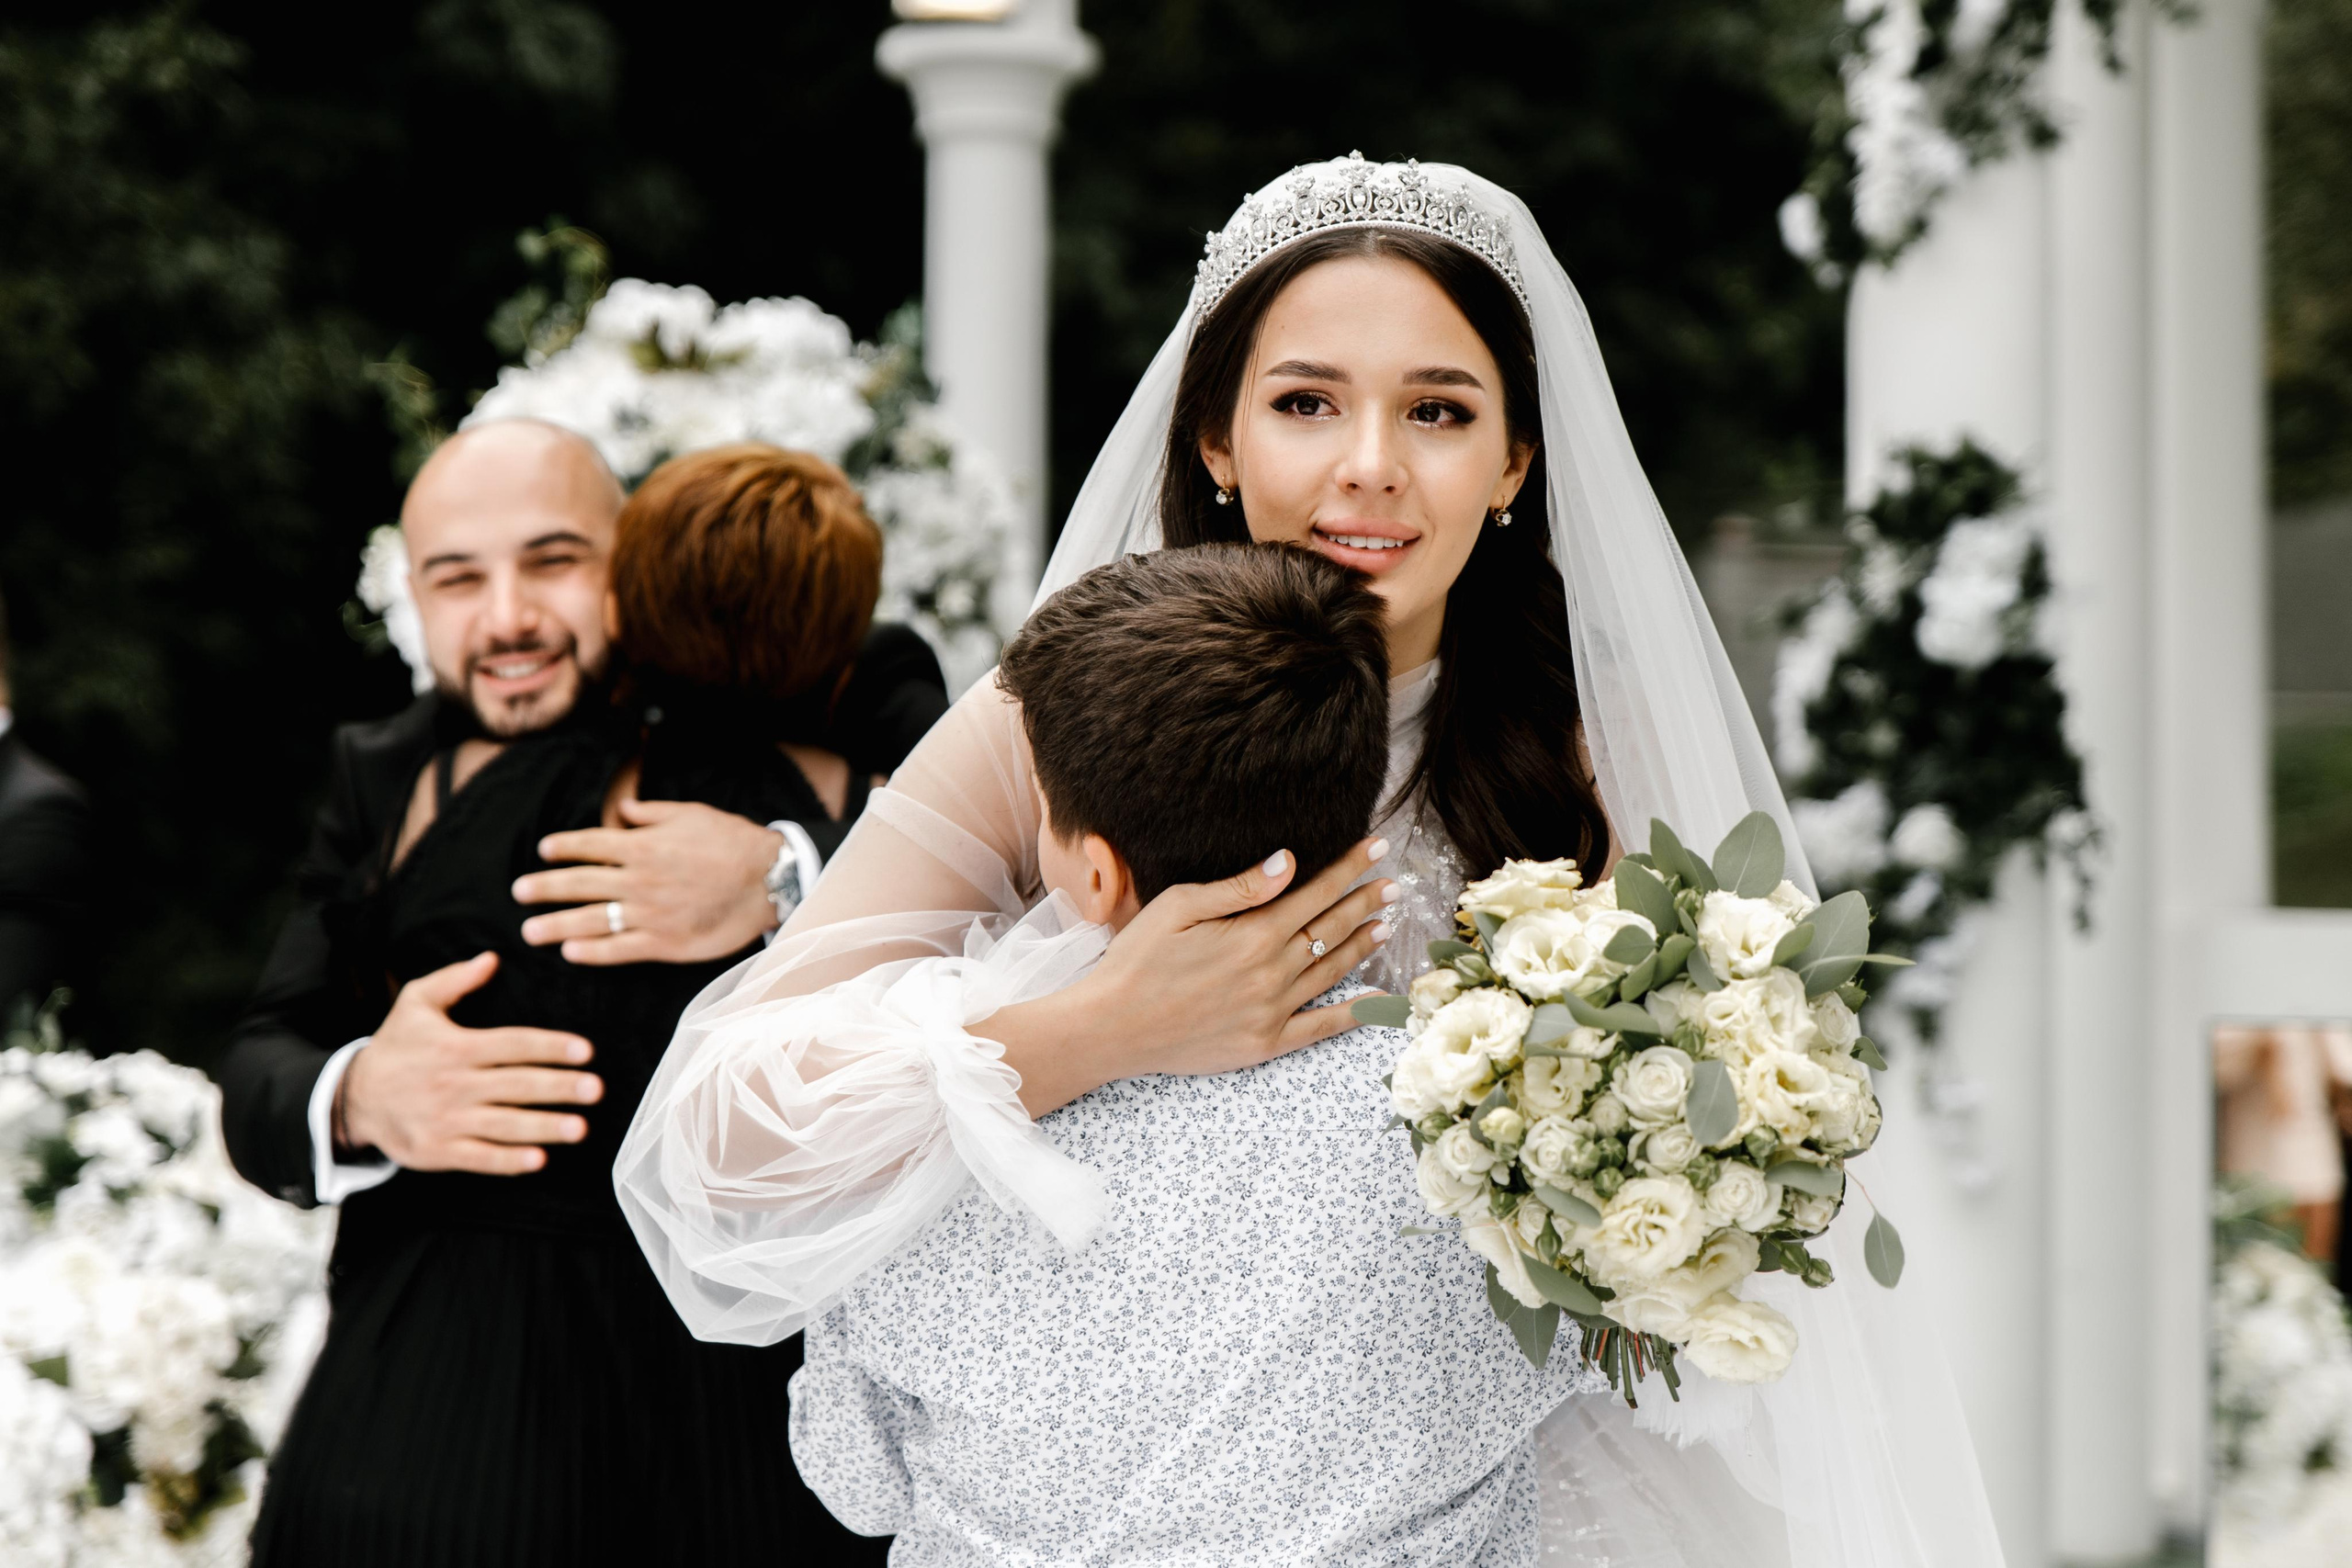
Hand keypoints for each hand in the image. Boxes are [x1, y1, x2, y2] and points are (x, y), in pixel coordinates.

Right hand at [340, 952, 601, 1175]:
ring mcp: (446, 1120)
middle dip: (558, 1088)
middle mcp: (453, 1084)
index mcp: (455, 1046)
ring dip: (543, 1127)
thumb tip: (492, 958)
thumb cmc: (396, 1046)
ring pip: (503, 1125)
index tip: (585, 1051)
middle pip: (516, 1085)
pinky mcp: (437, 1151)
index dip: (550, 1047)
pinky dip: (509, 1161)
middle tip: (595, 1089)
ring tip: (580, 1128)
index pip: (512, 1045)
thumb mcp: (415, 1003)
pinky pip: (479, 1158)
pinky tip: (539, 1160)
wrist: (353, 1097)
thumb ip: (455, 980)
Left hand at [513, 797, 782, 964]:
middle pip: (579, 883)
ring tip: (531, 931)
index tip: (543, 851)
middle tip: (518, 892)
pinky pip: (619, 949)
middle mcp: (639, 880)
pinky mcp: (665, 943)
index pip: (590, 844)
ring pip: (591, 920)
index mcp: (643, 846)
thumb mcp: (691, 814)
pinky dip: (592, 951)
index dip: (563, 847)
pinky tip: (571, 953)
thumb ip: (652, 813)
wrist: (768, 880)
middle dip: (544, 888)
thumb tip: (623, 809)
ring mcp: (649, 914)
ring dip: (556, 925)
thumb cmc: (732, 842)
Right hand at [987, 838, 1398, 1116]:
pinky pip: (1320, 1028)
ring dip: (1363, 946)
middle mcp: (1271, 973)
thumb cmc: (1136, 960)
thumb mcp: (1178, 907)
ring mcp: (1272, 1012)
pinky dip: (1354, 1014)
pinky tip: (1379, 1001)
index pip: (1315, 892)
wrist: (1111, 1028)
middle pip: (1331, 929)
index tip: (1376, 848)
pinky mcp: (1264, 1044)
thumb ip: (1238, 887)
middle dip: (1366, 902)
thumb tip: (1288, 862)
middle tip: (1395, 884)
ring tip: (1386, 926)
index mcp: (1253, 934)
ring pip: (1332, 972)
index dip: (1349, 868)